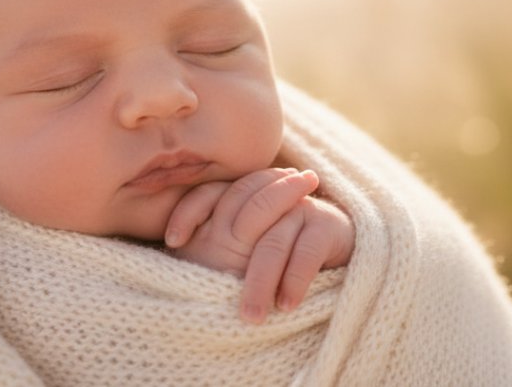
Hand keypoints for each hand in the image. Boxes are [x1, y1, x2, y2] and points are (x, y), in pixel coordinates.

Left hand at [165, 168, 354, 323]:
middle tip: (215, 299)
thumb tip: (173, 256)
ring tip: (252, 317)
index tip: (174, 243)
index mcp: (243, 197)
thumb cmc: (282, 256)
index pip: (209, 193)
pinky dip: (294, 279)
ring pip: (272, 242)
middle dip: (228, 262)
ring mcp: (299, 207)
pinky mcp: (326, 225)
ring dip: (261, 282)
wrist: (339, 249)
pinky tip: (287, 304)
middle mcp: (269, 197)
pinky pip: (305, 252)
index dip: (189, 212)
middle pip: (242, 218)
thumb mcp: (245, 250)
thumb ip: (216, 245)